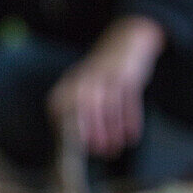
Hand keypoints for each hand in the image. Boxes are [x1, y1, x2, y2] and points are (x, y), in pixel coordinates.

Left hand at [47, 17, 164, 157]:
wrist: (126, 42)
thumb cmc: (102, 75)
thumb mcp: (83, 87)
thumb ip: (76, 110)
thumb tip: (77, 143)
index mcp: (70, 82)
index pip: (61, 105)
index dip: (68, 126)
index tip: (76, 145)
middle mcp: (86, 77)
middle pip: (86, 105)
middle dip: (92, 130)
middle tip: (99, 151)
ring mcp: (108, 75)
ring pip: (109, 104)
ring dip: (112, 130)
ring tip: (115, 149)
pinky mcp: (128, 75)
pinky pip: (129, 100)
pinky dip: (131, 120)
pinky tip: (132, 136)